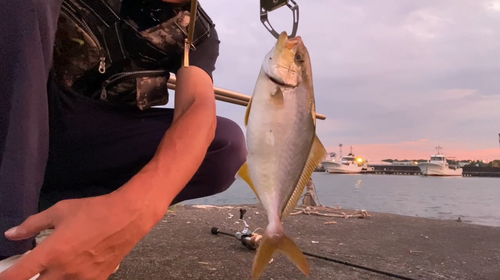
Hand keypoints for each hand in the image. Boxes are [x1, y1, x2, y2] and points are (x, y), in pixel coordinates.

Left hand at [0, 191, 157, 279]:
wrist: (128, 217)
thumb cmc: (94, 211)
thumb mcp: (60, 211)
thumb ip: (33, 224)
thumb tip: (12, 233)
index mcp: (52, 252)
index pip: (19, 276)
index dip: (6, 279)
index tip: (4, 277)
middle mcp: (65, 270)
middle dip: (31, 279)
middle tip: (33, 270)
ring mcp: (82, 278)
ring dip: (52, 279)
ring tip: (55, 268)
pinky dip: (70, 279)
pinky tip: (73, 270)